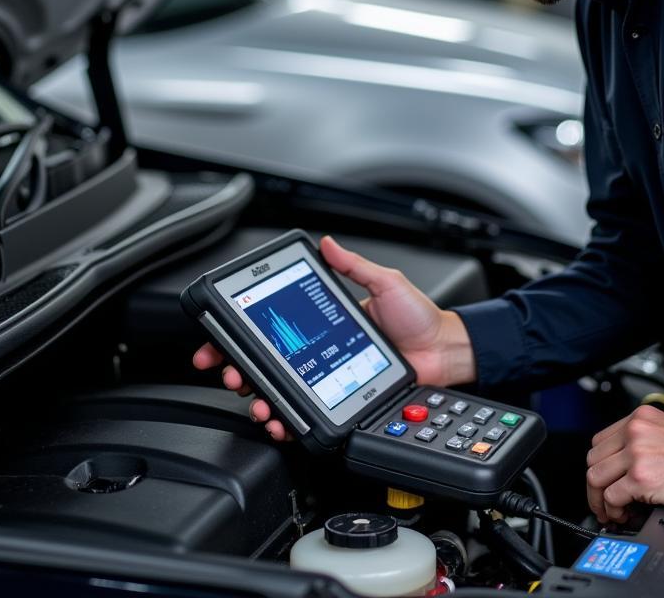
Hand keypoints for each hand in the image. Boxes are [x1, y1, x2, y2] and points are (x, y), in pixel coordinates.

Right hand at [192, 235, 476, 438]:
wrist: (444, 351)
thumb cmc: (419, 318)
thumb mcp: (386, 283)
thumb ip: (355, 266)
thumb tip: (328, 244)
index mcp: (324, 321)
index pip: (276, 326)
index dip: (243, 333)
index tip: (220, 336)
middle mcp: (320, 350)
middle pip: (267, 362)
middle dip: (238, 368)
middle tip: (229, 371)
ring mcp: (327, 377)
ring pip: (281, 391)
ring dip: (259, 397)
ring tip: (254, 398)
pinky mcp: (339, 399)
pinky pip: (307, 413)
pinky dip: (287, 420)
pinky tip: (279, 420)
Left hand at [585, 404, 663, 522]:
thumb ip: (644, 439)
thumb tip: (625, 463)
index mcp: (640, 418)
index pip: (601, 441)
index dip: (599, 465)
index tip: (604, 480)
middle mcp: (635, 431)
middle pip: (594, 459)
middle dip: (595, 485)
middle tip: (604, 501)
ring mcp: (636, 454)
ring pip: (596, 478)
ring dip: (600, 500)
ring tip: (611, 512)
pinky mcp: (642, 478)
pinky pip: (612, 496)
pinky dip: (613, 510)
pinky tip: (624, 515)